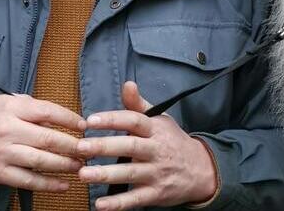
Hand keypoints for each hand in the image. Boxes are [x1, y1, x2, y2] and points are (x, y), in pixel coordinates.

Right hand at [0, 94, 86, 191]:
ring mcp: (3, 153)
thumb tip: (65, 118)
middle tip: (89, 150)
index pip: (47, 111)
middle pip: (47, 138)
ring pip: (40, 161)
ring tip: (81, 166)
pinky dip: (49, 184)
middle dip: (72, 146)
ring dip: (65, 165)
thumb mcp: (9, 103)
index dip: (69, 119)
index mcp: (12, 108)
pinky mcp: (0, 173)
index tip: (84, 126)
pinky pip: (29, 180)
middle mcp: (7, 130)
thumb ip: (34, 108)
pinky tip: (64, 184)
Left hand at [77, 81, 217, 209]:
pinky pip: (136, 199)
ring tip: (83, 174)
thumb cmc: (172, 141)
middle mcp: (157, 150)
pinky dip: (118, 204)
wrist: (202, 170)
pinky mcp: (156, 194)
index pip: (133, 121)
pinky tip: (100, 205)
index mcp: (155, 129)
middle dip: (104, 147)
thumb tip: (127, 84)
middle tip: (81, 147)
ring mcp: (157, 173)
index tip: (90, 121)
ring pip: (131, 173)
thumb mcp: (160, 120)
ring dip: (106, 175)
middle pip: (130, 147)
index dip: (112, 119)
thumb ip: (138, 105)